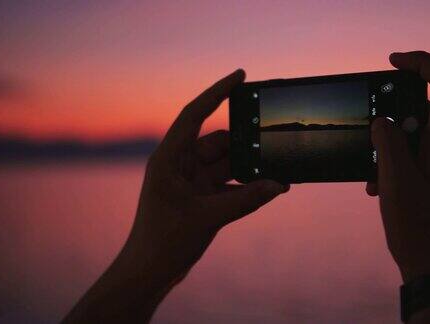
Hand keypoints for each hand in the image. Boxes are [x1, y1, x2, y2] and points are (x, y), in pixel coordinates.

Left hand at [64, 69, 288, 322]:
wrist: (150, 272)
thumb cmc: (165, 241)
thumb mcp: (209, 217)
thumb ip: (246, 200)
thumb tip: (279, 185)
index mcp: (169, 158)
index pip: (194, 114)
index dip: (217, 92)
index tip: (240, 75)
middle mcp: (179, 164)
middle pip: (218, 142)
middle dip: (245, 143)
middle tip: (273, 140)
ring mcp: (190, 181)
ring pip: (226, 164)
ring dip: (248, 168)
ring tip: (276, 169)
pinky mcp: (199, 197)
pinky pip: (228, 183)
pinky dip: (245, 185)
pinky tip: (267, 188)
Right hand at [366, 51, 429, 282]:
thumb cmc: (421, 231)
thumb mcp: (395, 183)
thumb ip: (388, 143)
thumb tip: (381, 120)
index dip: (422, 63)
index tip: (392, 62)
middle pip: (425, 110)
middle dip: (391, 119)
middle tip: (368, 138)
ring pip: (417, 137)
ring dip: (390, 149)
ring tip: (372, 177)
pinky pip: (420, 157)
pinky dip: (397, 164)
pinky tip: (379, 188)